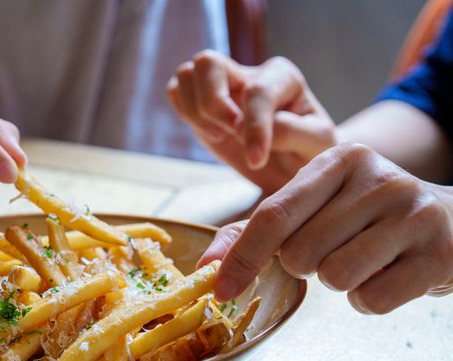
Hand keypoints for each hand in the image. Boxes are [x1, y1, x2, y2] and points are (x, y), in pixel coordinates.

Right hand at [168, 50, 335, 193]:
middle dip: (213, 103)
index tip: (256, 160)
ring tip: (219, 136)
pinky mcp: (201, 103)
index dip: (254, 127)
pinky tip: (208, 133)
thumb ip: (292, 132)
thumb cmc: (308, 152)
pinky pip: (175, 91)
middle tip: (229, 134)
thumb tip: (245, 128)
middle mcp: (248, 73)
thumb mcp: (316, 145)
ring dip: (195, 110)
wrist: (292, 165)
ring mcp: (222, 85)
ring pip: (187, 73)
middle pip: (208, 63)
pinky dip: (183, 112)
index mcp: (282, 77)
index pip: (258, 91)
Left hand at [199, 144, 452, 313]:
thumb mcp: (315, 207)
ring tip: (365, 260)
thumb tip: (207, 267)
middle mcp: (379, 179)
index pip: (273, 215)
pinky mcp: (440, 253)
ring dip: (339, 283)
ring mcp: (414, 213)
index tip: (220, 289)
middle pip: (300, 254)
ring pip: (335, 278)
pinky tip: (387, 275)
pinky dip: (369, 300)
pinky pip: (371, 300)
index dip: (242, 257)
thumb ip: (257, 230)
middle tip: (336, 249)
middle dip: (306, 266)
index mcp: (339, 160)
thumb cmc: (367, 217)